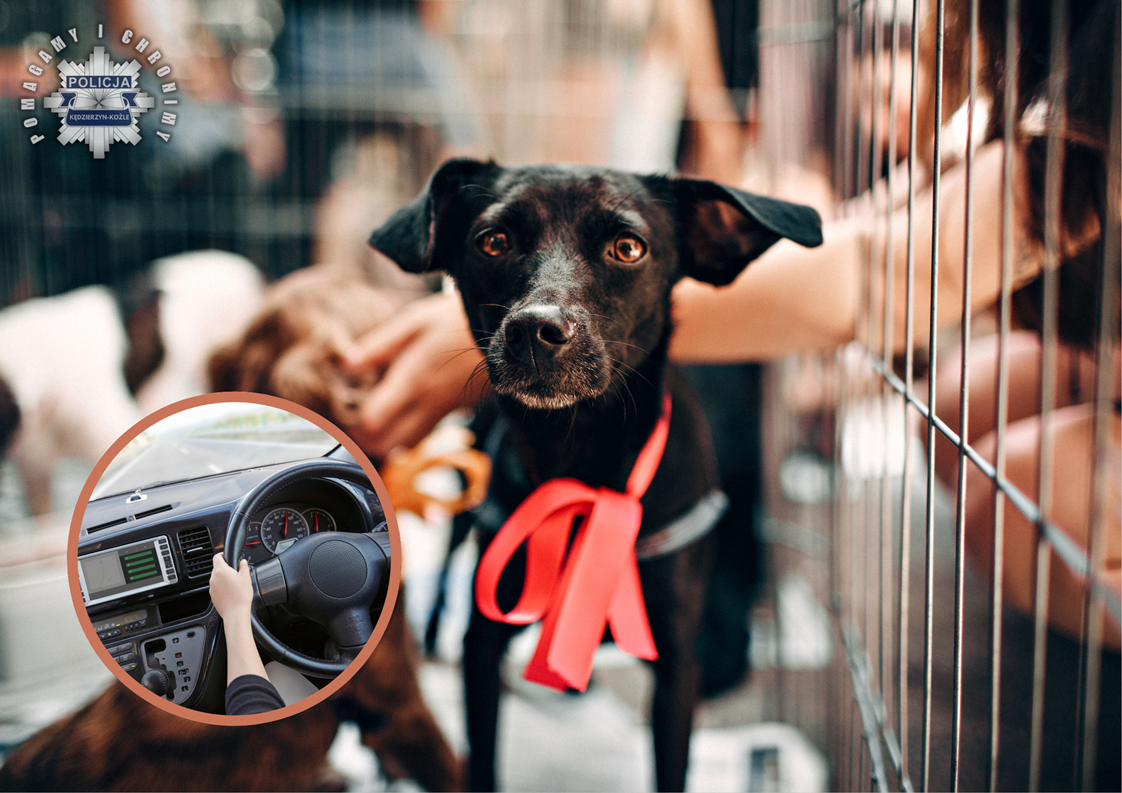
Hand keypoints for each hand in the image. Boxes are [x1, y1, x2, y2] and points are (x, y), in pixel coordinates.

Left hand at [209, 554, 254, 624]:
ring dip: (224, 578)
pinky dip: (222, 587)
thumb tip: (242, 562)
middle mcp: (213, 579)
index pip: (217, 557)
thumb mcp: (246, 578)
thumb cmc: (240, 596)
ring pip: (217, 578)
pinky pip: (217, 587)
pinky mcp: (213, 596)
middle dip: (226, 568)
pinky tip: (232, 592)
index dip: (222, 555)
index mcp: (221, 571)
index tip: (227, 556)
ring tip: (235, 584)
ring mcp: (212, 588)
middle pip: (217, 568)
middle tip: (236, 573)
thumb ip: (243, 566)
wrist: (235, 614)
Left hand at [341, 291, 487, 459]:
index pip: (372, 421)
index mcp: (413, 380)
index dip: (351, 421)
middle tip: (350, 419)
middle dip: (363, 438)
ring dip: (384, 439)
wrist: (508, 331)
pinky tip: (396, 411)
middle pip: (385, 444)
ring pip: (405, 445)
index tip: (340, 407)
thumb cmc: (458, 319)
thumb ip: (379, 346)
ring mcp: (444, 411)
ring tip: (371, 417)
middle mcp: (428, 403)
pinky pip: (423, 433)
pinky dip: (404, 432)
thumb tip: (346, 364)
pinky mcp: (454, 412)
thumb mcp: (416, 321)